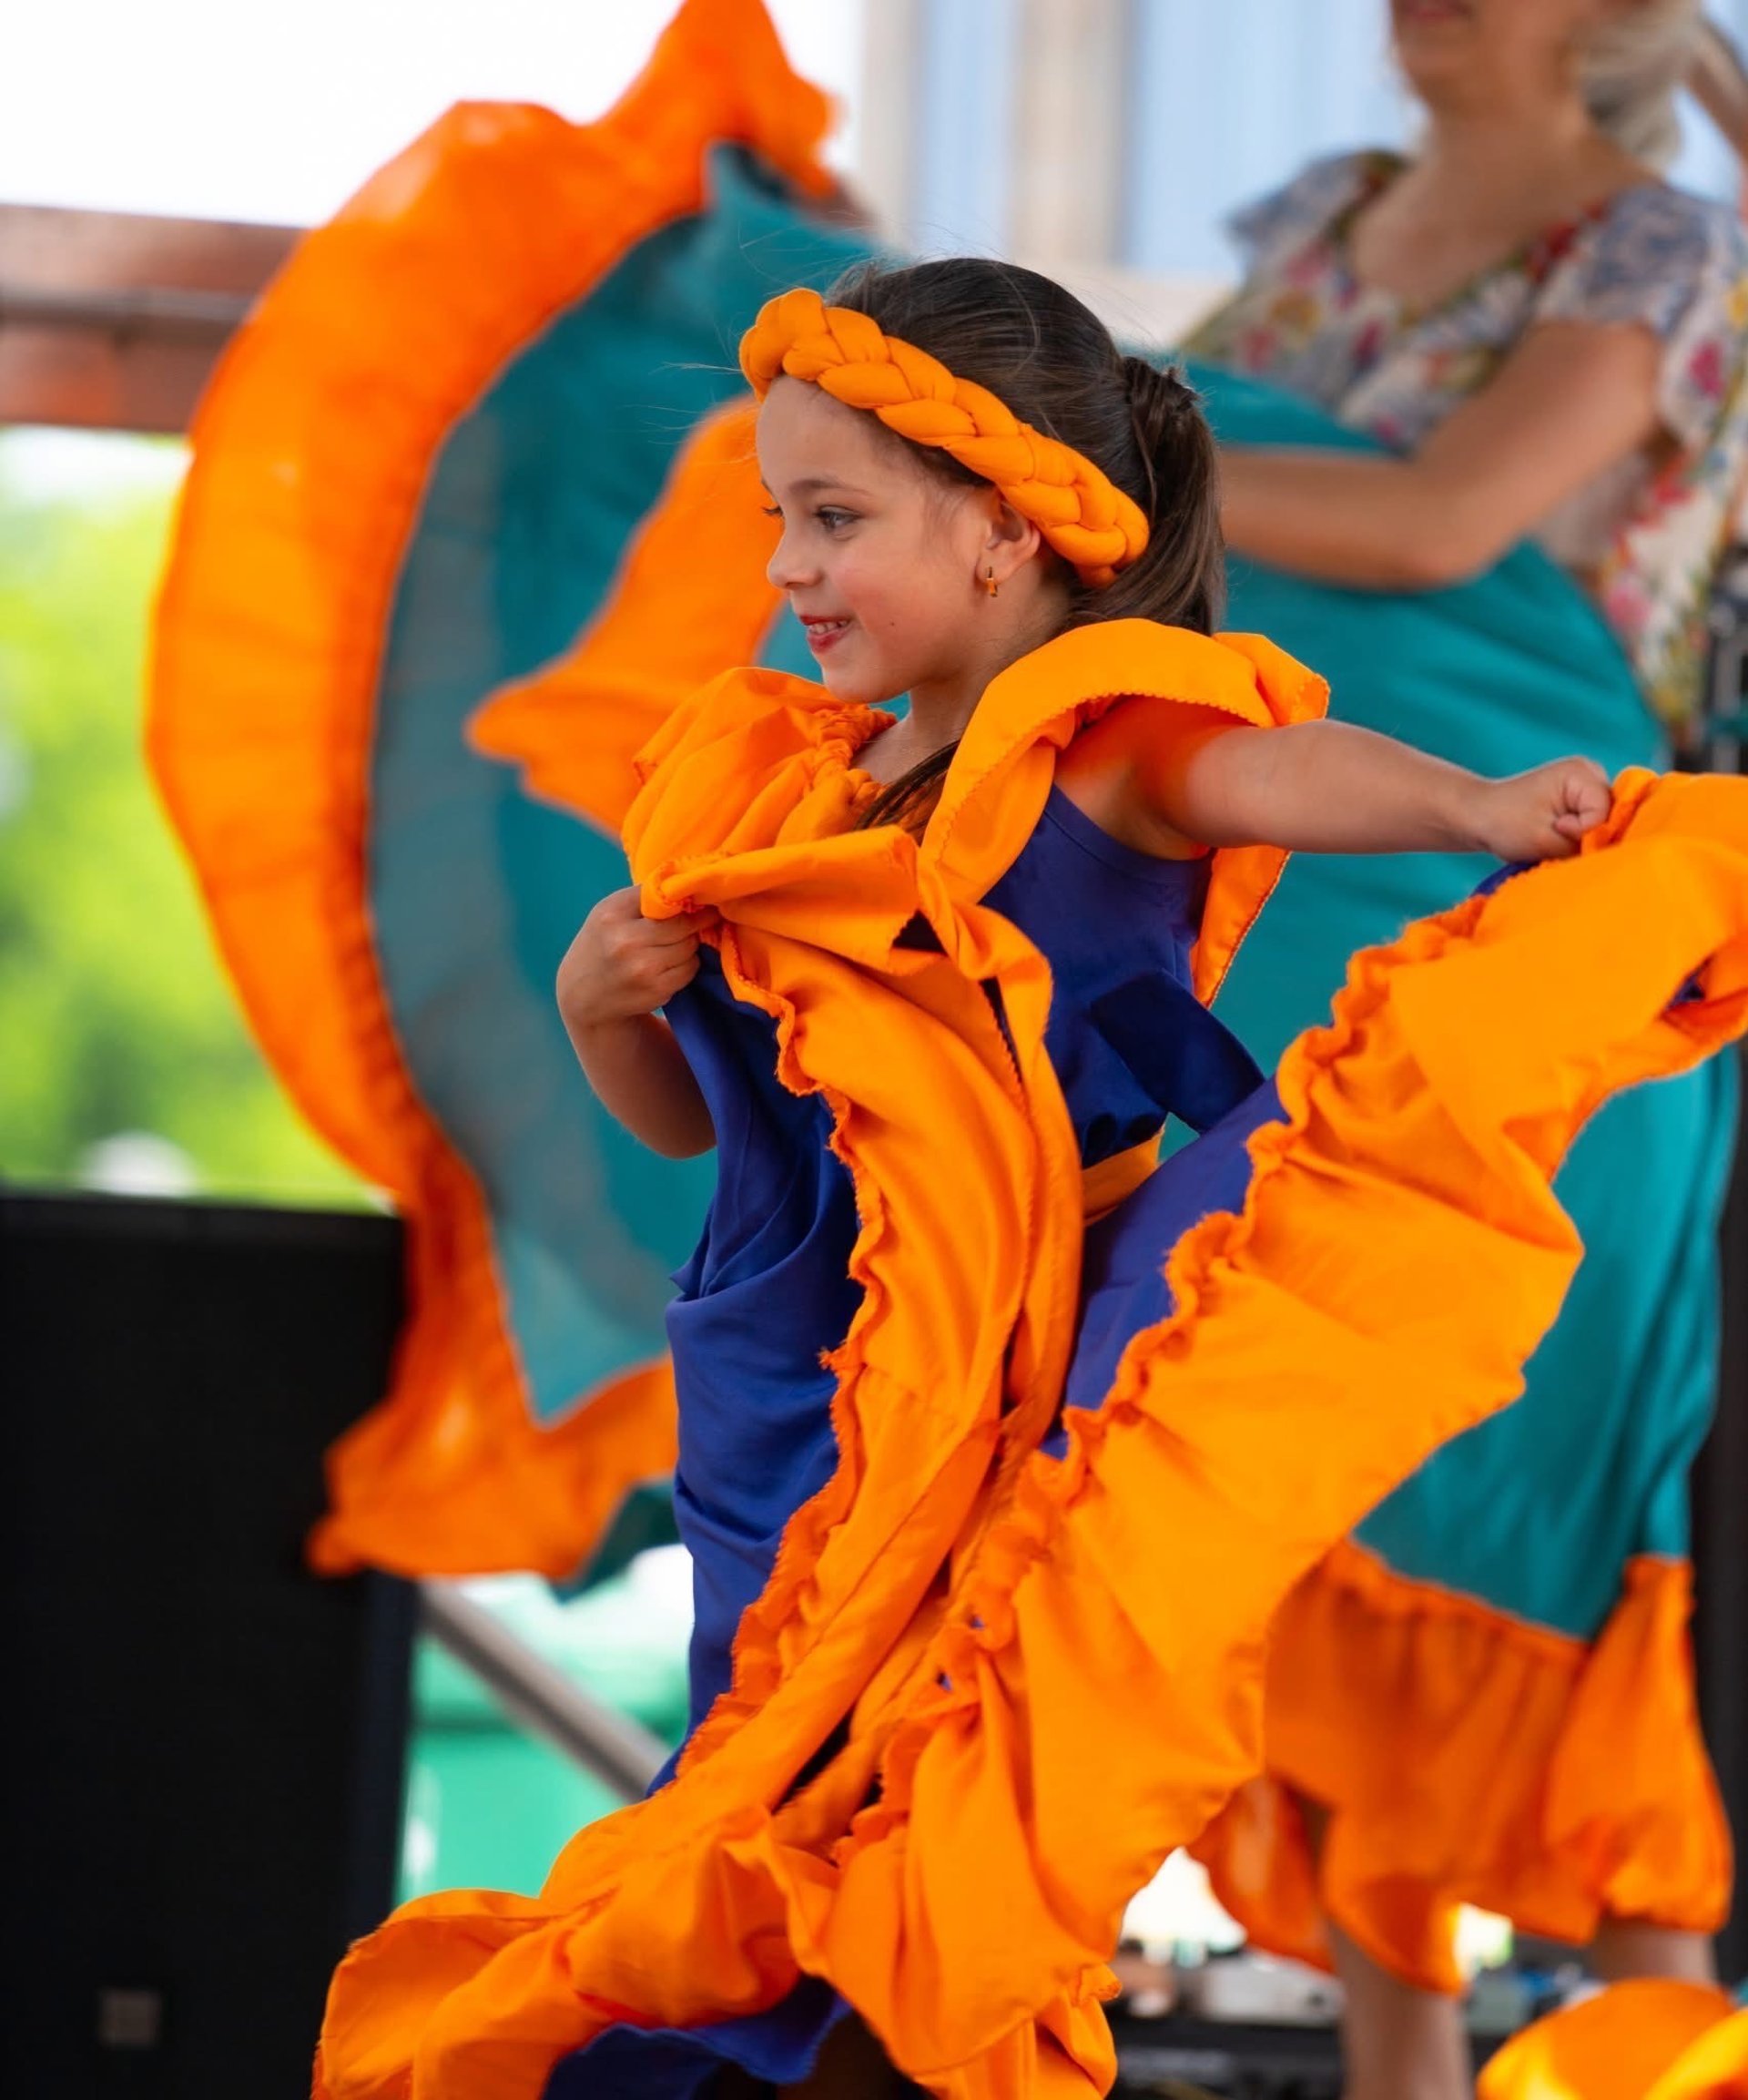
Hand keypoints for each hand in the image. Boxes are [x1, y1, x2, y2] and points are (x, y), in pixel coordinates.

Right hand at [556, 886, 707, 1029]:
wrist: (581, 997)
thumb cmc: (601, 945)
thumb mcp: (609, 913)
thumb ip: (644, 898)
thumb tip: (688, 888)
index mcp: (614, 913)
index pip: (664, 895)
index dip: (683, 897)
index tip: (695, 897)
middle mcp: (627, 940)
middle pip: (683, 923)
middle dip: (693, 922)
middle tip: (696, 921)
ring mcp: (643, 967)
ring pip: (690, 946)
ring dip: (688, 945)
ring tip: (670, 947)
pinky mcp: (657, 989)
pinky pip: (690, 969)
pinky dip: (685, 966)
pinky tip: (667, 966)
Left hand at [1466, 757, 1612, 863]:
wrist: (1478, 815)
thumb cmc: (1505, 824)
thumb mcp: (1546, 841)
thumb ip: (1586, 846)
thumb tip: (1617, 853)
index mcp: (1581, 772)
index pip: (1605, 813)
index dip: (1582, 832)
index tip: (1553, 830)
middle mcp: (1591, 772)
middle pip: (1611, 816)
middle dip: (1588, 837)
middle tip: (1554, 841)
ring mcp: (1588, 785)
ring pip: (1605, 823)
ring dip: (1583, 838)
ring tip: (1553, 838)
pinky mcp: (1583, 800)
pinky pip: (1596, 825)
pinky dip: (1579, 837)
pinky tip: (1556, 836)